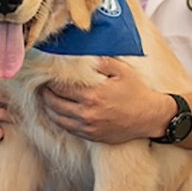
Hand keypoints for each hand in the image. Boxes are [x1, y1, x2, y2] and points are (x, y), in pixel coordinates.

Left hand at [41, 57, 172, 143]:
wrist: (150, 117)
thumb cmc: (135, 91)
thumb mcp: (121, 70)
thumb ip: (100, 62)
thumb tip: (81, 54)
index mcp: (92, 94)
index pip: (60, 87)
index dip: (50, 80)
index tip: (46, 74)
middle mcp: (87, 112)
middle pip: (54, 102)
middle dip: (45, 92)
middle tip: (42, 85)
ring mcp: (88, 127)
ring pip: (57, 117)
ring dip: (48, 106)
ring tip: (46, 97)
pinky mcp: (91, 136)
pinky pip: (67, 128)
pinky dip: (57, 119)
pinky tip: (56, 111)